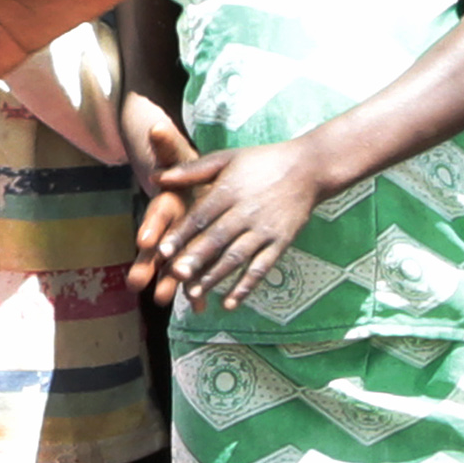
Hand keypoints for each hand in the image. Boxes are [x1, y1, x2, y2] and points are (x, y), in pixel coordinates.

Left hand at [138, 129, 326, 309]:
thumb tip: (155, 177)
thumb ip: (191, 170)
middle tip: (175, 276)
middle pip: (217, 238)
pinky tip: (230, 303)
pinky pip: (261, 267)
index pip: (201, 215)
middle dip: (196, 258)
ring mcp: (265, 229)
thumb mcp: (226, 159)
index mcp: (229, 190)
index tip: (162, 250)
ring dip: (216, 276)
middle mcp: (246, 211)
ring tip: (194, 294)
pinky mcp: (281, 242)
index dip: (181, 233)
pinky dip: (246, 286)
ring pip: (237, 256)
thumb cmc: (261, 162)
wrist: (309, 168)